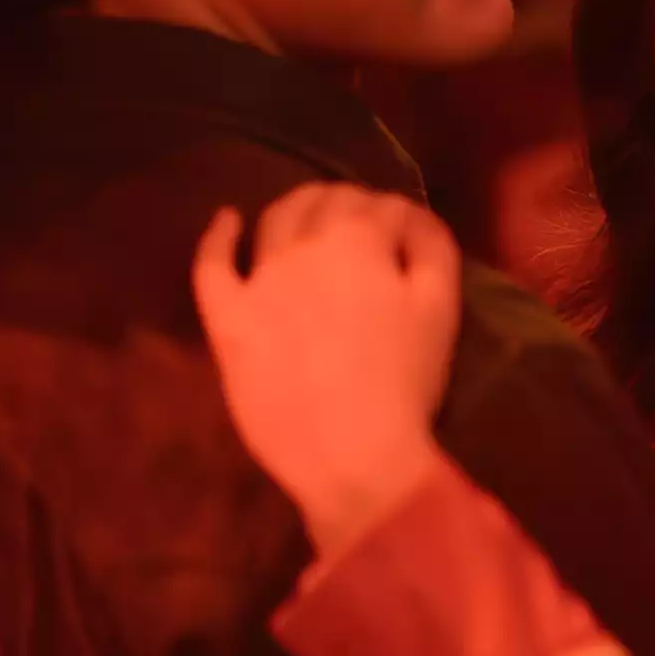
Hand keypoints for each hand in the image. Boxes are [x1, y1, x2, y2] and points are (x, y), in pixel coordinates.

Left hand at [193, 183, 462, 553]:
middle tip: (364, 229)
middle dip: (349, 203)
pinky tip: (228, 221)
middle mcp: (302, 245)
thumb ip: (432, 246)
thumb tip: (411, 216)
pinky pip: (213, 265)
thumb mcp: (441, 307)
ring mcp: (257, 280)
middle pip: (325, 201)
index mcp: (360, 237)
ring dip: (298, 208)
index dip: (397, 216)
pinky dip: (219, 236)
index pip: (382, 204)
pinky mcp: (227, 318)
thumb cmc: (405, 382)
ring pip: (275, 220)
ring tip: (311, 218)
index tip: (406, 236)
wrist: (351, 454)